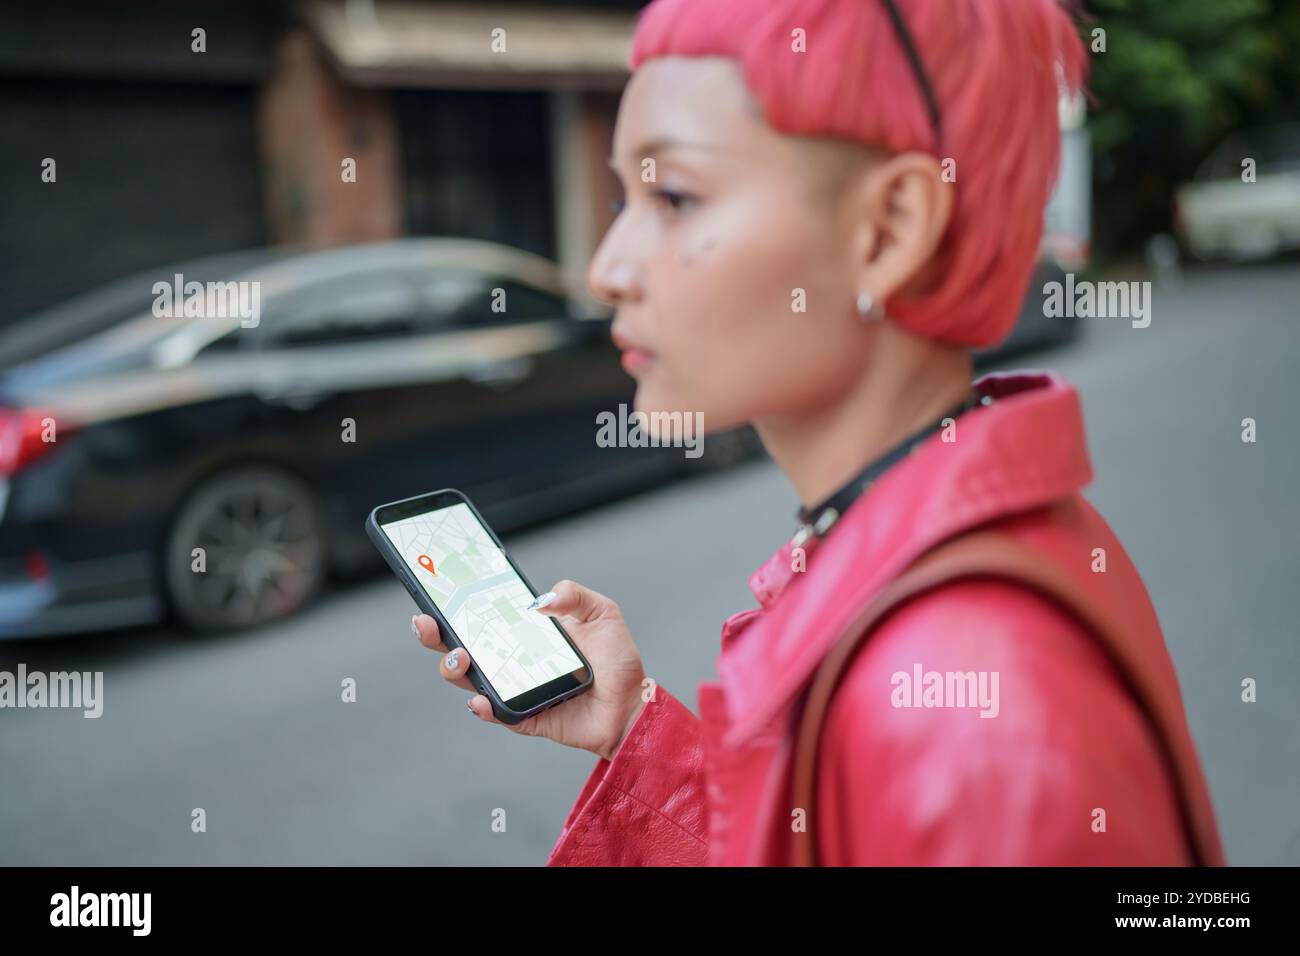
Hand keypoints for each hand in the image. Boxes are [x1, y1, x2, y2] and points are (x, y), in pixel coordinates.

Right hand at [413, 579, 649, 760]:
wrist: (634, 705)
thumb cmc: (617, 661)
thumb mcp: (602, 614)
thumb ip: (574, 595)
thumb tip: (541, 599)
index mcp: (524, 633)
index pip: (481, 617)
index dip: (454, 607)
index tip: (435, 592)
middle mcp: (512, 660)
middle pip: (461, 648)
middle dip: (435, 635)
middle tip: (427, 623)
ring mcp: (514, 690)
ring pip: (468, 681)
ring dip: (453, 668)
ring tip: (459, 658)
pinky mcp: (524, 718)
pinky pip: (496, 714)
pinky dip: (483, 707)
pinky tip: (480, 698)